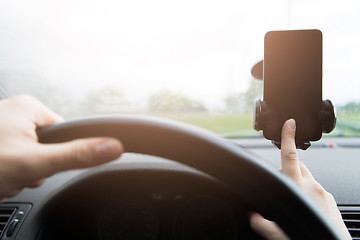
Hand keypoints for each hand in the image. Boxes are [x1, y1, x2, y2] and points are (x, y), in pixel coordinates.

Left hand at [0, 95, 122, 201]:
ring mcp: (4, 126)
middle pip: (48, 147)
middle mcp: (16, 110)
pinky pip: (16, 158)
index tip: (42, 164)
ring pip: (31, 156)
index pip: (66, 133)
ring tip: (5, 174)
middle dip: (36, 167)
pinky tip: (1, 175)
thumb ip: (76, 155)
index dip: (59, 155)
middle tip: (18, 172)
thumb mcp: (34, 163)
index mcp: (28, 106)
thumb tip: (113, 147)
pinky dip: (10, 171)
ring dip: (22, 173)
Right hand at [249, 119, 350, 239]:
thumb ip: (261, 223)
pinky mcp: (331, 199)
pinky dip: (309, 192)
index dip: (288, 138)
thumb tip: (253, 216)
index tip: (289, 123)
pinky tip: (307, 208)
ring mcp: (323, 192)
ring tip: (295, 200)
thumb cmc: (309, 238)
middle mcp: (312, 186)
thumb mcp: (278, 234)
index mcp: (297, 188)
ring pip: (307, 177)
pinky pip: (317, 189)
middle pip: (298, 165)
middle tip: (282, 184)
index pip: (290, 157)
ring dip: (299, 182)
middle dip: (288, 168)